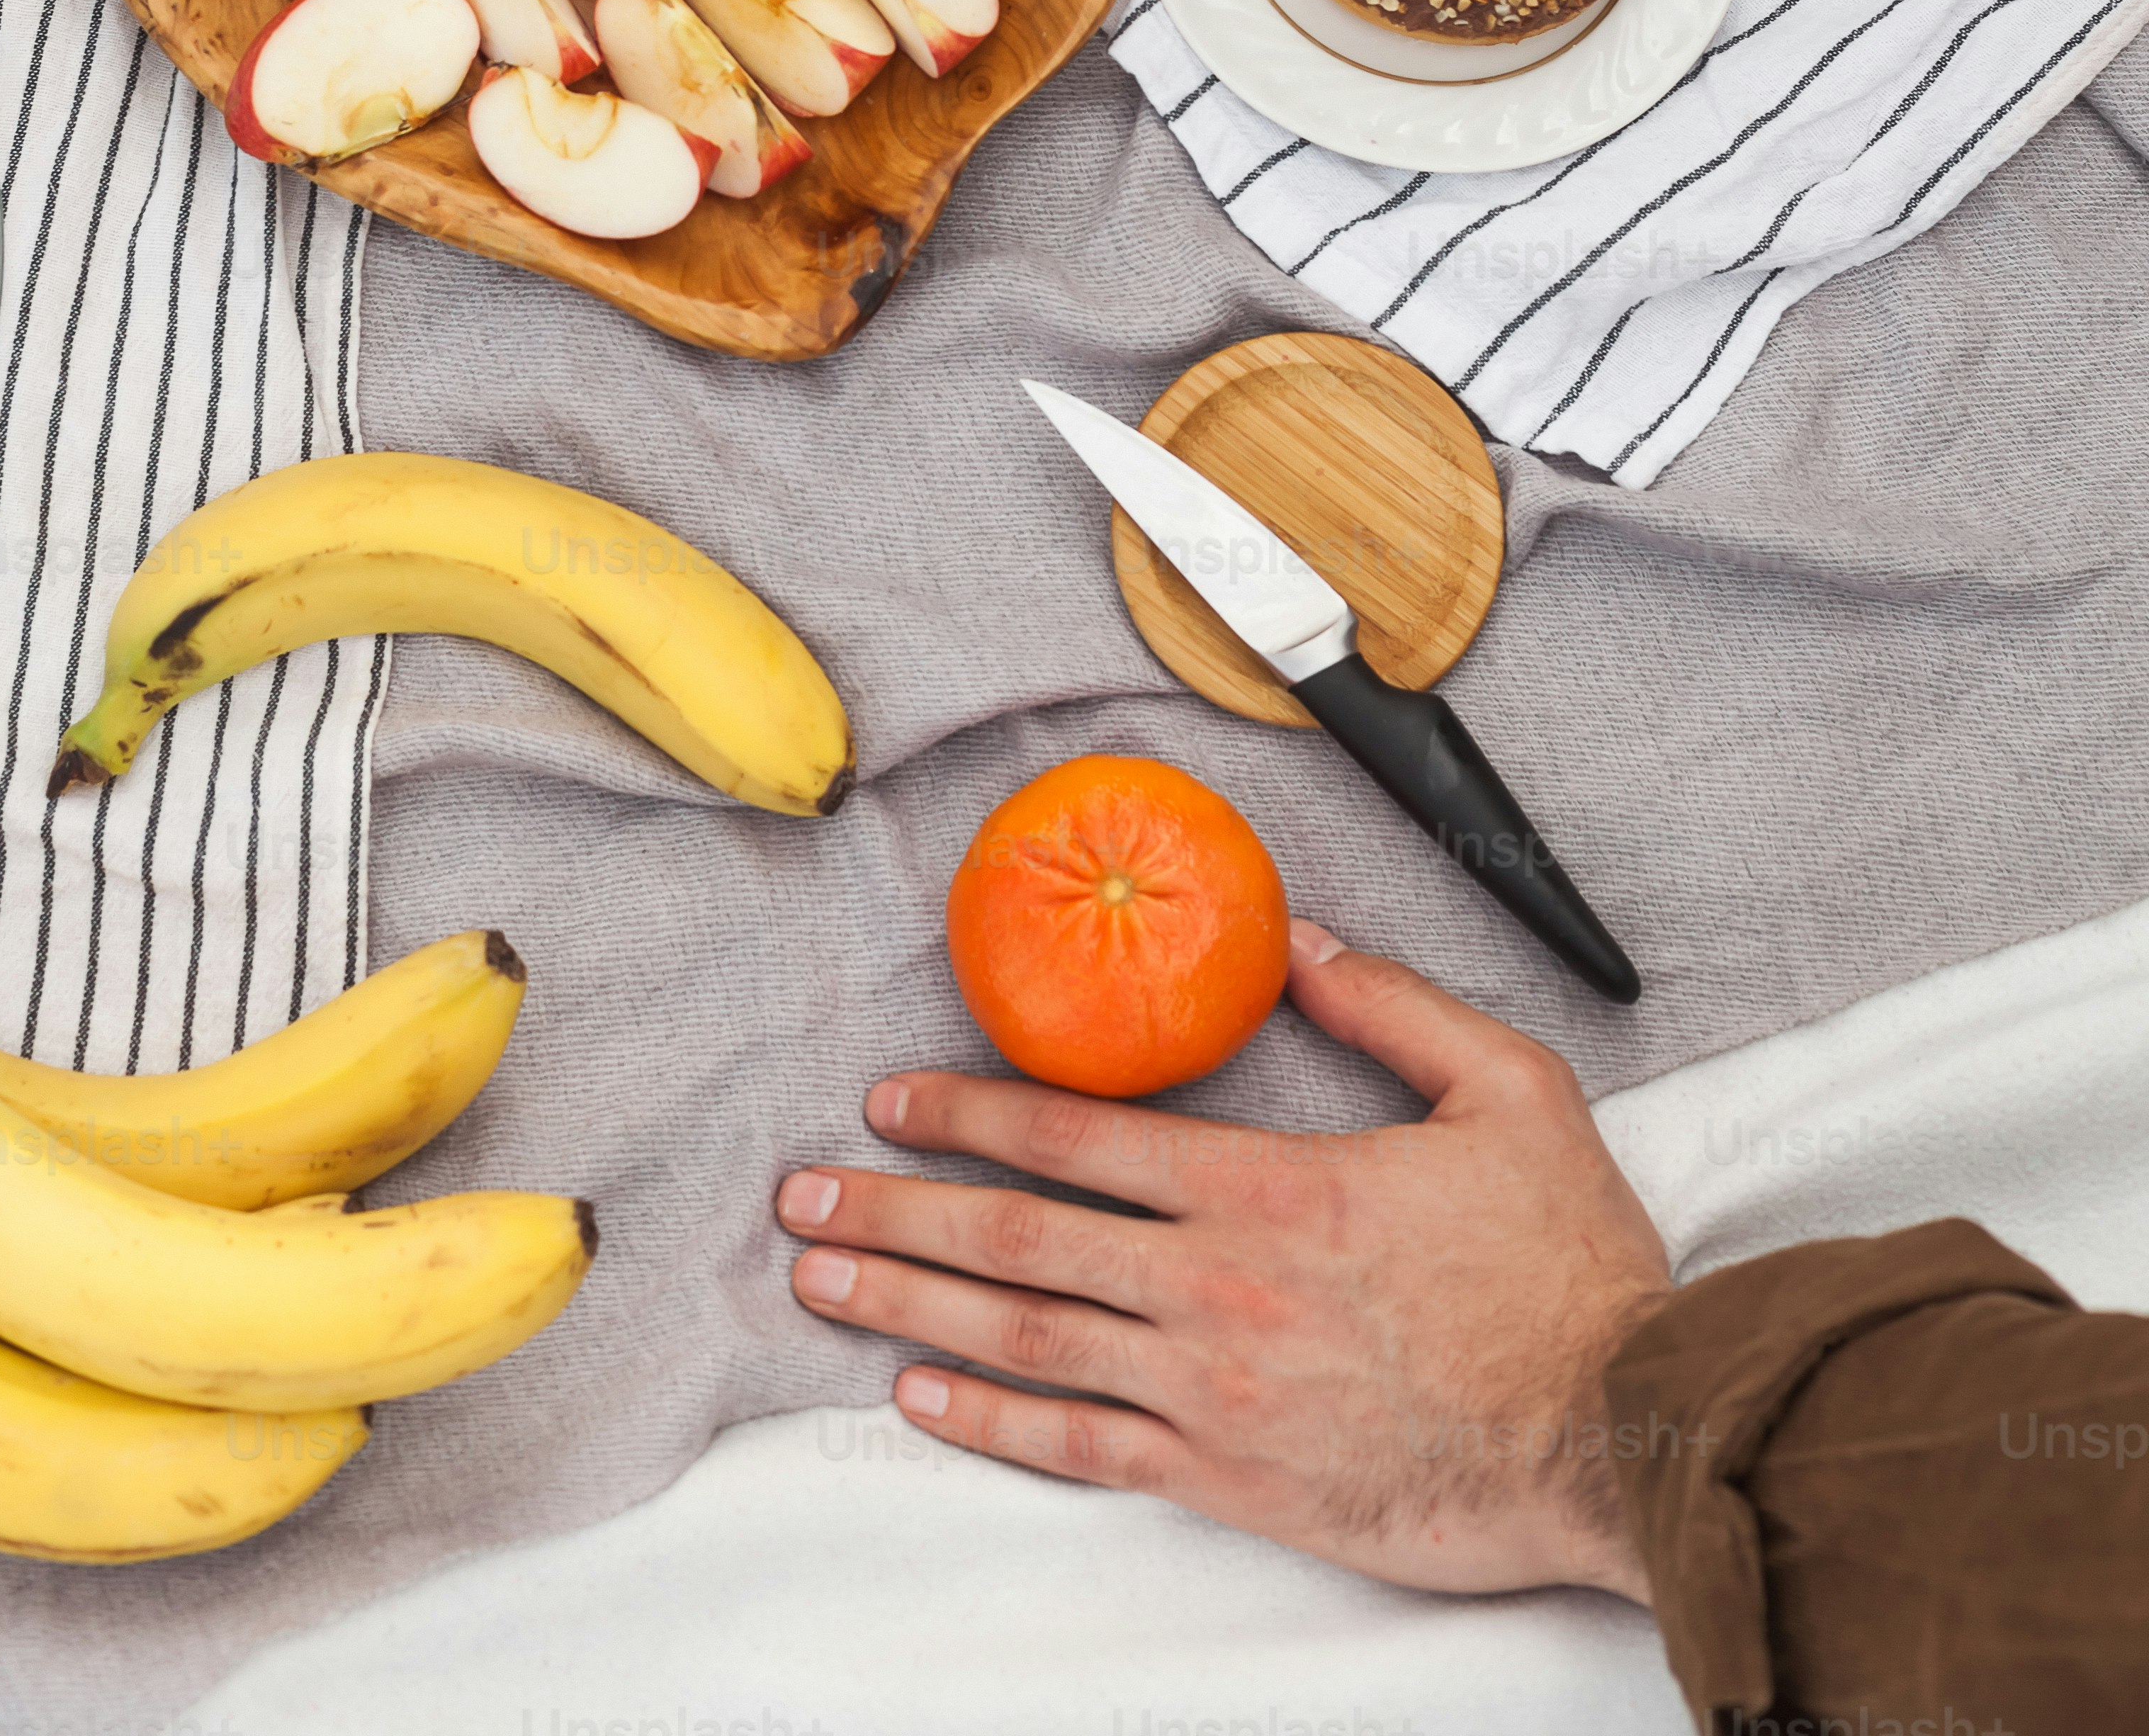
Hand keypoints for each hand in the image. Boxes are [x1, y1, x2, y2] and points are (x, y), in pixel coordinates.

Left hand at [776, 922, 1669, 1597]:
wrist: (1619, 1433)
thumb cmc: (1571, 1269)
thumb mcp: (1508, 1087)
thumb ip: (1395, 1004)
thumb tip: (1305, 937)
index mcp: (1270, 1185)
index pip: (1078, 1137)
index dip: (968, 1113)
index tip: (888, 1101)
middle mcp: (1217, 1287)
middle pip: (1018, 1240)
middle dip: (894, 1211)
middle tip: (797, 1200)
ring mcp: (1216, 1392)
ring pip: (1028, 1341)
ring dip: (910, 1309)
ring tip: (822, 1285)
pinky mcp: (1235, 1480)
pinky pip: (1085, 1448)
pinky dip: (992, 1423)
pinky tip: (923, 1400)